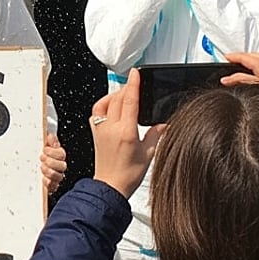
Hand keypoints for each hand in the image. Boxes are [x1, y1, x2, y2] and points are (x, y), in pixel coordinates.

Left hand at [39, 132, 66, 194]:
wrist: (26, 167)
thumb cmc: (37, 155)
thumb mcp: (42, 145)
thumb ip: (47, 141)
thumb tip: (50, 135)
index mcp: (58, 155)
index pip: (61, 154)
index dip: (53, 151)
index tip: (45, 149)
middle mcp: (59, 166)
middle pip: (62, 166)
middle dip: (51, 161)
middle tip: (41, 158)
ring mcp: (56, 176)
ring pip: (58, 176)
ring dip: (48, 171)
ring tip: (41, 167)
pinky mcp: (51, 185)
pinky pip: (53, 186)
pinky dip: (47, 182)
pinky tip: (41, 177)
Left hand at [91, 70, 164, 198]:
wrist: (110, 186)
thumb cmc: (128, 174)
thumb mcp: (149, 153)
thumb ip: (156, 134)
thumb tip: (163, 124)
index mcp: (126, 132)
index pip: (129, 101)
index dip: (133, 85)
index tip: (135, 73)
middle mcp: (111, 128)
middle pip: (117, 99)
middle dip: (126, 88)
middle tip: (134, 84)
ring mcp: (100, 130)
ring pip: (104, 103)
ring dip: (114, 95)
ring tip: (124, 94)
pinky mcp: (95, 134)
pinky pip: (96, 113)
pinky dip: (103, 105)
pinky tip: (110, 107)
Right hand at [220, 52, 258, 94]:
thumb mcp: (256, 102)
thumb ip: (243, 87)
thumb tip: (229, 81)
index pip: (255, 62)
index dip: (238, 58)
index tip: (227, 59)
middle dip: (244, 56)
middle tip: (231, 58)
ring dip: (250, 62)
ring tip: (238, 65)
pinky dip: (255, 71)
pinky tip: (247, 78)